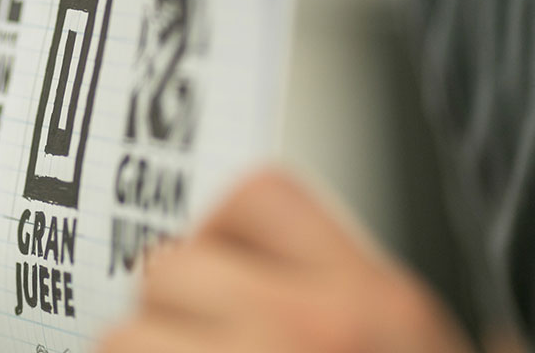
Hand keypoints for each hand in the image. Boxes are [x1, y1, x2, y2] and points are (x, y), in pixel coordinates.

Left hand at [98, 170, 475, 352]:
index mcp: (378, 303)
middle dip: (169, 309)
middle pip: (173, 262)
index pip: (259, 196)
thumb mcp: (409, 344)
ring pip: (125, 335)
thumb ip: (341, 295)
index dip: (220, 231)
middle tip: (191, 345)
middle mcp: (313, 328)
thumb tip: (235, 250)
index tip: (213, 269)